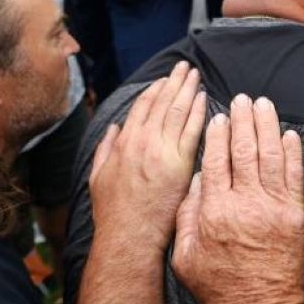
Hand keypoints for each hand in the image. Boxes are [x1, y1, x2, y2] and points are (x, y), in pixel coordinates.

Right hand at [89, 60, 205, 250]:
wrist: (129, 236)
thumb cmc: (113, 212)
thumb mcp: (98, 175)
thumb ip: (105, 147)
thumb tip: (113, 128)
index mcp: (124, 142)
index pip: (143, 106)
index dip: (156, 89)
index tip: (165, 78)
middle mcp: (143, 141)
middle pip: (163, 102)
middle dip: (175, 81)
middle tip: (185, 67)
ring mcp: (162, 151)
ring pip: (178, 111)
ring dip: (188, 90)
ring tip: (196, 76)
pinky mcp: (180, 164)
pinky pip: (193, 131)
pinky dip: (199, 112)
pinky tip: (205, 100)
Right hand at [173, 95, 303, 303]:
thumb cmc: (219, 289)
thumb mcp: (184, 256)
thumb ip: (187, 215)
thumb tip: (197, 179)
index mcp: (214, 210)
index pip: (215, 160)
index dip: (217, 134)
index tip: (218, 116)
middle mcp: (244, 202)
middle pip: (243, 149)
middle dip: (242, 120)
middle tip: (242, 98)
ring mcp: (273, 207)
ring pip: (270, 155)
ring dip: (266, 125)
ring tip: (263, 104)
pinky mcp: (296, 215)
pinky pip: (295, 175)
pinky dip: (293, 152)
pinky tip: (289, 133)